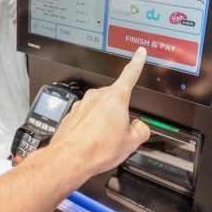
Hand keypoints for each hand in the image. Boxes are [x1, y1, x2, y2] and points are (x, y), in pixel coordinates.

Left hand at [47, 48, 150, 175]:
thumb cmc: (97, 149)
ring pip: (100, 111)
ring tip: (103, 142)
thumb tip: (139, 127)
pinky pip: (87, 119)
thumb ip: (141, 130)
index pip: (130, 74)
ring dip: (104, 123)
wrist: (69, 159)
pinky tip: (91, 143)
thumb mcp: (131, 143)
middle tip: (119, 134)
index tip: (139, 53)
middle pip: (115, 100)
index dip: (137, 62)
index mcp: (115, 98)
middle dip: (119, 114)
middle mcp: (97, 97)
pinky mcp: (72, 115)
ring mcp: (83, 105)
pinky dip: (91, 129)